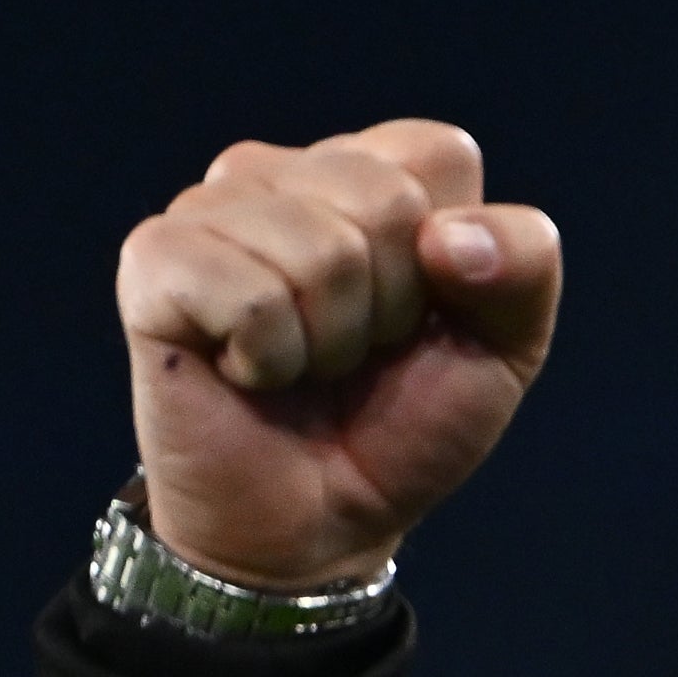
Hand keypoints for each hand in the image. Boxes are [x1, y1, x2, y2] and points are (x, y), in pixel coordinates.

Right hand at [116, 122, 562, 588]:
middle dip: (392, 307)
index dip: (457, 260)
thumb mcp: (502, 349)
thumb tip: (450, 236)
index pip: (437, 155)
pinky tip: (248, 371)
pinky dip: (267, 359)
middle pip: (382, 200)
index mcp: (368, 170)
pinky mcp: (155, 261)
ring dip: (330, 342)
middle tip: (355, 354)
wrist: (322, 521)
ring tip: (304, 365)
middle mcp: (282, 171)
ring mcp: (209, 208)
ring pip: (318, 250)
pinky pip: (247, 294)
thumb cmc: (403, 424)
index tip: (420, 316)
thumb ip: (522, 266)